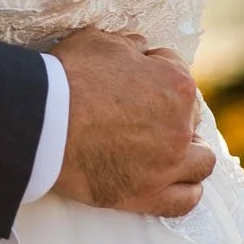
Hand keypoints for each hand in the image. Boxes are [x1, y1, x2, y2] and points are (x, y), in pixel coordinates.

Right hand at [51, 27, 214, 217]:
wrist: (41, 122)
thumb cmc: (68, 78)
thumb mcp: (100, 42)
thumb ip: (130, 45)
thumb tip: (141, 50)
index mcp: (175, 84)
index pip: (177, 73)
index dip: (155, 73)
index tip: (137, 81)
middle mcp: (180, 126)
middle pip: (192, 119)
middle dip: (174, 114)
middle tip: (147, 115)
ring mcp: (167, 164)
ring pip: (202, 162)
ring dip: (191, 154)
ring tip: (172, 151)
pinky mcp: (146, 194)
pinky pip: (184, 201)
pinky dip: (186, 191)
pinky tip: (177, 183)